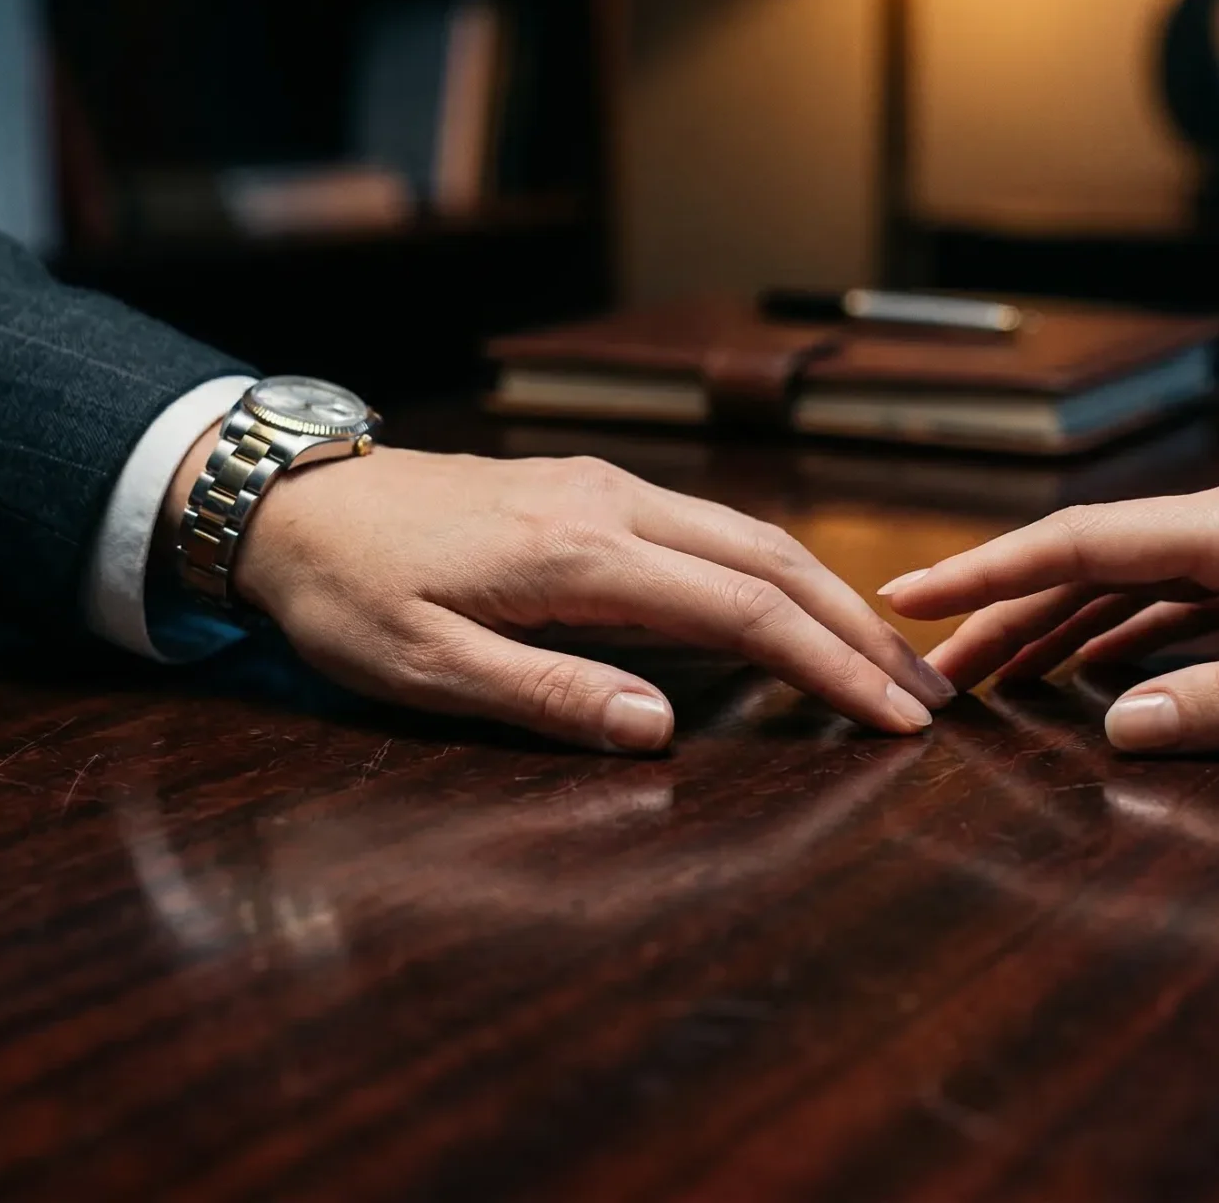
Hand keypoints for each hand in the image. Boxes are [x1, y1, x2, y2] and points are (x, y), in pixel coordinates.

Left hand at [221, 449, 951, 752]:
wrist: (287, 501)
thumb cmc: (345, 592)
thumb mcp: (423, 666)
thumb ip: (547, 695)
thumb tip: (661, 730)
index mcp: (581, 553)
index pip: (743, 611)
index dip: (829, 669)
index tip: (895, 721)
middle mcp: (612, 504)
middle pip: (775, 559)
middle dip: (861, 631)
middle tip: (931, 697)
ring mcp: (607, 488)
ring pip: (752, 536)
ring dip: (828, 598)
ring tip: (885, 662)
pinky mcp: (593, 491)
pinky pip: (714, 528)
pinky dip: (778, 573)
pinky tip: (797, 611)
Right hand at [880, 467, 1218, 752]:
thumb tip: (1115, 728)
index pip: (1087, 541)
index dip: (988, 572)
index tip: (906, 595)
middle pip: (1096, 557)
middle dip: (1005, 608)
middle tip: (929, 663)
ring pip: (1137, 577)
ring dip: (1061, 623)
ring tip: (990, 677)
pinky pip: (1187, 593)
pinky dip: (1127, 628)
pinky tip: (1095, 669)